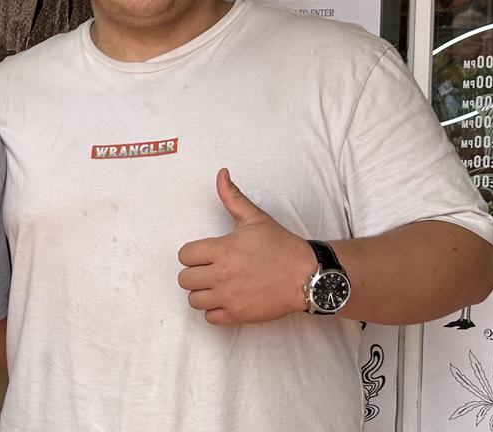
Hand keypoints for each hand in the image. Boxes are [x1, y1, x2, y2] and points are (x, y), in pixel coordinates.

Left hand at [177, 168, 314, 324]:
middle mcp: (221, 275)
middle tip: (210, 270)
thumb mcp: (255, 217)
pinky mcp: (238, 315)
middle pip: (184, 279)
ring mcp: (229, 297)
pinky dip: (214, 311)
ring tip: (216, 286)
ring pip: (194, 300)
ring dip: (202, 293)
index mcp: (222, 250)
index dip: (192, 254)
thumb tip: (221, 174)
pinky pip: (209, 318)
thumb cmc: (281, 245)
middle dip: (195, 273)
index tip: (205, 254)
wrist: (307, 275)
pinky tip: (225, 300)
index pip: (184, 255)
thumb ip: (233, 197)